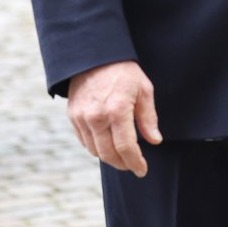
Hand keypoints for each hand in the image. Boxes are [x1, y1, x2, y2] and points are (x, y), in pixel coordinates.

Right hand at [68, 60, 161, 175]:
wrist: (94, 56)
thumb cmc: (123, 72)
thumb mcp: (144, 90)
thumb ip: (148, 118)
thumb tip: (154, 141)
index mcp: (117, 110)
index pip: (126, 147)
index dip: (135, 162)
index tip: (142, 169)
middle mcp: (96, 117)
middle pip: (109, 154)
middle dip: (123, 164)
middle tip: (133, 166)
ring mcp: (82, 117)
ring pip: (95, 150)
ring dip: (109, 158)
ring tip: (122, 157)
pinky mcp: (73, 116)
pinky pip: (84, 141)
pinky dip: (96, 148)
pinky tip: (107, 146)